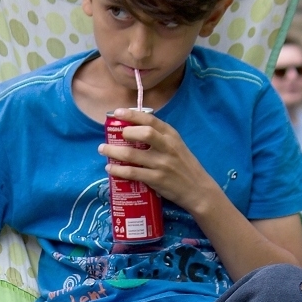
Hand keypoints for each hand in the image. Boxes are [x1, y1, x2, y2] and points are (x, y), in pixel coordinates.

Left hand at [99, 108, 213, 212]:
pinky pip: (132, 173)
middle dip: (126, 132)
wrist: (198, 189)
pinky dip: (118, 170)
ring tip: (103, 149)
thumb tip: (134, 129)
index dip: (132, 114)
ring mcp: (162, 164)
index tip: (117, 112)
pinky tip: (110, 168)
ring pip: (132, 155)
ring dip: (113, 151)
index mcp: (171, 136)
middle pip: (144, 133)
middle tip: (115, 135)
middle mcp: (167, 147)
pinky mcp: (157, 179)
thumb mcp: (176, 145)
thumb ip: (160, 137)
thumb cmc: (184, 166)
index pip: (151, 120)